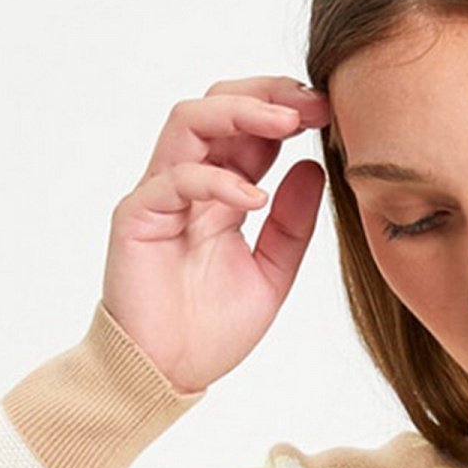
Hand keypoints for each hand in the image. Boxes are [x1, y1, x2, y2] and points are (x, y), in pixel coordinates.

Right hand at [100, 76, 329, 392]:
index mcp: (221, 191)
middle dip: (266, 94)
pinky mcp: (136, 217)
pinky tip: (256, 198)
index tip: (331, 109)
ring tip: (287, 123)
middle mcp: (187, 183)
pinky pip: (173, 179)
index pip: (249, 127)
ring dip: (239, 112)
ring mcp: (159, 195)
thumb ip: (293, 222)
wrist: (170, 374)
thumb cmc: (212, 328)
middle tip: (313, 103)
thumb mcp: (273, 271)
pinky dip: (217, 180)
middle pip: (216, 104)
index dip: (287, 108)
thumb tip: (314, 165)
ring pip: (187, 121)